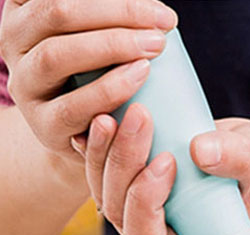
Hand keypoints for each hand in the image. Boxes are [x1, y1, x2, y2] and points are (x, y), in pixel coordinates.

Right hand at [0, 0, 176, 159]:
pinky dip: (108, 90)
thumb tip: (153, 6)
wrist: (88, 134)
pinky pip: (72, 107)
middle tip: (162, 23)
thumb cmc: (99, 74)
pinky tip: (140, 77)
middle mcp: (14, 39)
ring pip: (56, 55)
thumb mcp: (97, 36)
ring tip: (154, 46)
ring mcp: (25, 83)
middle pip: (57, 12)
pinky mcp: (45, 125)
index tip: (153, 3)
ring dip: (110, 47)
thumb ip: (108, 18)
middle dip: (116, 12)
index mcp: (24, 9)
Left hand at [83, 115, 249, 234]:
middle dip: (124, 164)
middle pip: (119, 210)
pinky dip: (96, 142)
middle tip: (141, 119)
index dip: (146, 205)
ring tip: (116, 111)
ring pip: (104, 187)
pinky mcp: (135, 180)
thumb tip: (200, 150)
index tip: (167, 162)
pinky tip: (96, 113)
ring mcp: (143, 208)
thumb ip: (234, 158)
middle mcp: (159, 233)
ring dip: (104, 150)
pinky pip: (103, 167)